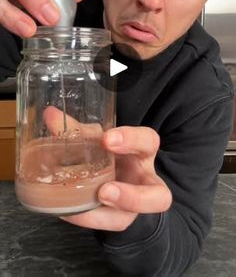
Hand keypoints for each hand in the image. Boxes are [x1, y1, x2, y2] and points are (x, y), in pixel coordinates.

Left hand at [44, 106, 171, 230]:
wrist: (112, 174)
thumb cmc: (110, 153)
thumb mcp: (98, 139)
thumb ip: (78, 129)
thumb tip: (51, 115)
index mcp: (143, 153)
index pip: (148, 141)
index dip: (131, 140)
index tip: (107, 139)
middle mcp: (143, 183)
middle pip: (158, 197)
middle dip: (132, 197)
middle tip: (105, 190)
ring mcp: (130, 206)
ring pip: (129, 219)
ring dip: (103, 218)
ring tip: (86, 207)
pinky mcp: (114, 219)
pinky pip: (103, 224)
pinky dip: (84, 218)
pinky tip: (67, 210)